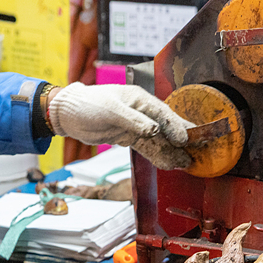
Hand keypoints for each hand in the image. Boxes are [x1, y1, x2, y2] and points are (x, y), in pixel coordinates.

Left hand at [48, 83, 193, 169]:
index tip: (185, 139)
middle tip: (194, 152)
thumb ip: (134, 120)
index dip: (176, 126)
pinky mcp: (127, 136)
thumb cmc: (88, 105)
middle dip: (179, 140)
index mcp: (139, 99)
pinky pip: (146, 147)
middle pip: (165, 127)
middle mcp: (140, 112)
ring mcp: (135, 125)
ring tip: (183, 163)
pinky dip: (156, 155)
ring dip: (170, 151)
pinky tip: (166, 163)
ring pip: (157, 139)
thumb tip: (154, 130)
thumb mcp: (111, 111)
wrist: (68, 115)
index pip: (163, 113)